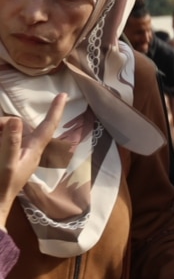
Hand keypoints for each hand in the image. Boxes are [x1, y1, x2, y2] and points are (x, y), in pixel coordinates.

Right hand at [0, 93, 65, 212]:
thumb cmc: (2, 185)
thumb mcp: (7, 163)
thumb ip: (10, 141)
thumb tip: (15, 119)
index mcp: (33, 150)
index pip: (47, 126)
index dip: (55, 110)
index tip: (63, 94)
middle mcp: (27, 148)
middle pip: (17, 125)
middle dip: (4, 124)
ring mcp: (16, 152)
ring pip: (8, 131)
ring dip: (0, 131)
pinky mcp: (7, 156)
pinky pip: (3, 139)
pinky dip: (0, 137)